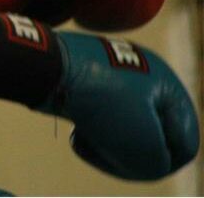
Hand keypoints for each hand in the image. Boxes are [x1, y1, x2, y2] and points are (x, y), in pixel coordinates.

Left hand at [43, 32, 198, 179]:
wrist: (46, 67)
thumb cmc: (99, 102)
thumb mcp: (140, 145)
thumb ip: (156, 163)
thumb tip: (145, 161)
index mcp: (168, 85)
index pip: (185, 144)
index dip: (162, 164)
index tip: (133, 161)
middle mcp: (146, 79)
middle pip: (153, 139)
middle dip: (130, 154)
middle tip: (109, 153)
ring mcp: (115, 82)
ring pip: (123, 134)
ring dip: (109, 146)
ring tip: (90, 140)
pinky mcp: (89, 89)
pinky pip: (101, 123)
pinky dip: (92, 133)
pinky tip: (78, 133)